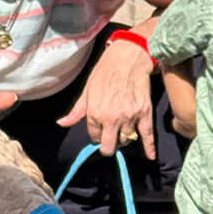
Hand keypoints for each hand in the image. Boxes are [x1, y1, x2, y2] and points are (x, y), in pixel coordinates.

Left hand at [57, 38, 156, 158]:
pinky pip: (147, 135)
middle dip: (108, 146)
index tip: (99, 130)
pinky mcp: (144, 113)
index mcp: (95, 113)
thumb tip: (62, 123)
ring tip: (122, 129)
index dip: (96, 135)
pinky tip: (150, 155)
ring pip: (126, 140)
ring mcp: (129, 116)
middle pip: (109, 147)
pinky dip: (149, 147)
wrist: (127, 58)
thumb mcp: (87, 90)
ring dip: (124, 138)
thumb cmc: (105, 71)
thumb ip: (76, 111)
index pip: (94, 137)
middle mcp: (112, 118)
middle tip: (109, 140)